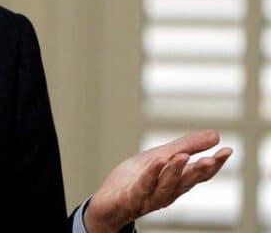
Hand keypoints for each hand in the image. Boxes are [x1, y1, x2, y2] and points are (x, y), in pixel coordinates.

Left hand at [84, 129, 232, 232]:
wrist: (108, 201)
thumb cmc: (136, 179)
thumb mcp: (161, 157)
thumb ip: (186, 147)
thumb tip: (216, 135)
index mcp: (176, 183)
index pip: (199, 175)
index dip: (214, 164)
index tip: (227, 151)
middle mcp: (167, 193)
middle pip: (186, 182)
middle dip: (199, 171)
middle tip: (211, 158)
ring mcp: (149, 198)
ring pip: (165, 186)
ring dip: (175, 172)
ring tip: (183, 156)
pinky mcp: (130, 199)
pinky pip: (142, 187)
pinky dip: (150, 175)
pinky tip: (156, 162)